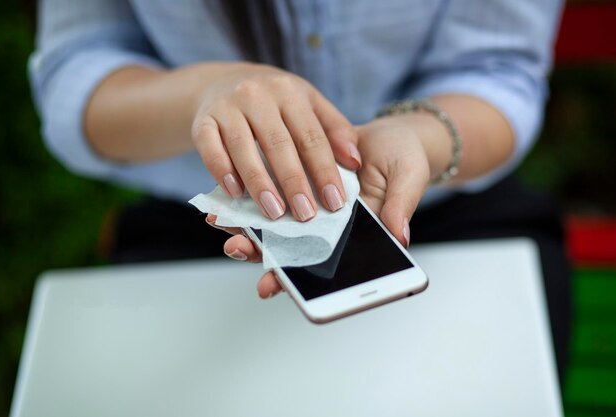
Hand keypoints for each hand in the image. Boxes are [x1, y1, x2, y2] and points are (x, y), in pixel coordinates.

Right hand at [191, 63, 360, 220]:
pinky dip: (221, 171)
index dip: (324, 171)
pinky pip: (209, 148)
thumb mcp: (308, 104)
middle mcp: (257, 95)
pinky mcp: (202, 121)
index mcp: (290, 92)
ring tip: (273, 212)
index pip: (311, 136)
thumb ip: (334, 130)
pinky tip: (234, 194)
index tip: (335, 202)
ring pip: (243, 147)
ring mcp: (227, 106)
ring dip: (259, 183)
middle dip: (293, 182)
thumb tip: (355, 161)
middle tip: (305, 215)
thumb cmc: (275, 101)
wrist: (224, 82)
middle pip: (278, 144)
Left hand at [208, 114, 439, 297]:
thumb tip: (400, 237)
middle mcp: (326, 225)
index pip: (319, 265)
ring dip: (248, 225)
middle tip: (235, 248)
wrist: (394, 134)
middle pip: (289, 248)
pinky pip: (273, 189)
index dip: (293, 279)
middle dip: (260, 253)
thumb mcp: (408, 179)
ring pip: (276, 223)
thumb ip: (401, 207)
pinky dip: (250, 194)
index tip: (266, 286)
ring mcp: (311, 202)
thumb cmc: (406, 159)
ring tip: (220, 222)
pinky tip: (227, 195)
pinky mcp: (299, 177)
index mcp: (351, 234)